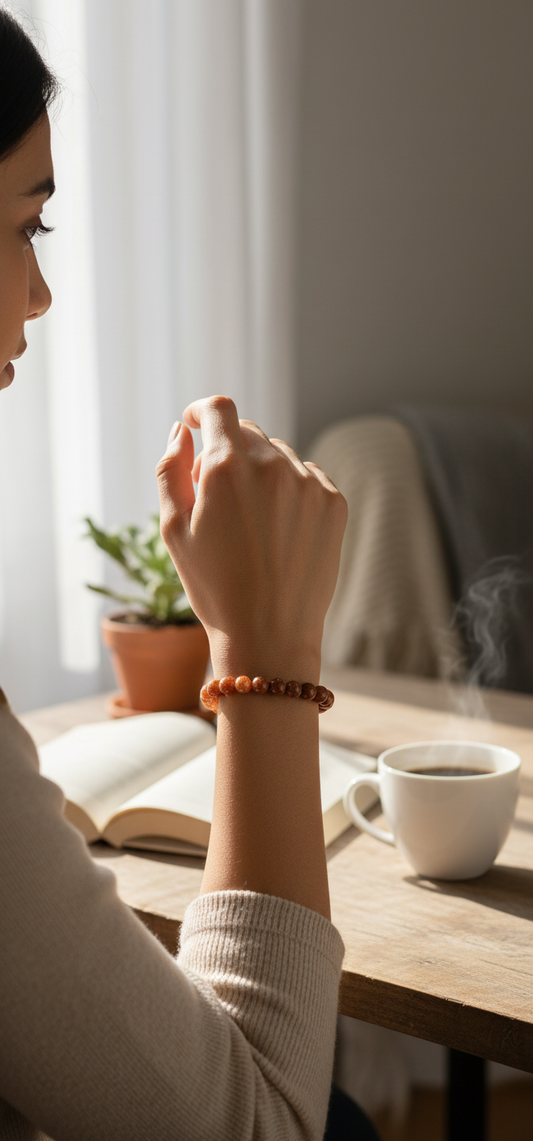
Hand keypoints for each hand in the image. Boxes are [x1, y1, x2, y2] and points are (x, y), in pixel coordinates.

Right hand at [156, 396, 346, 677]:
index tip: (196, 424)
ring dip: (262, 473)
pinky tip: (279, 531)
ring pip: (279, 456)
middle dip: (228, 451)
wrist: (269, 635)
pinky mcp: (334, 503)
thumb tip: (183, 431)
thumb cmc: (214, 587)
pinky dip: (291, 491)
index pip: (219, 408)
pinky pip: (308, 477)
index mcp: (226, 468)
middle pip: (248, 433)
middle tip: (217, 496)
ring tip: (251, 524)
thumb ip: (171, 470)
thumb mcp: (173, 530)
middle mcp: (272, 465)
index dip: (203, 411)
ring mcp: (308, 483)